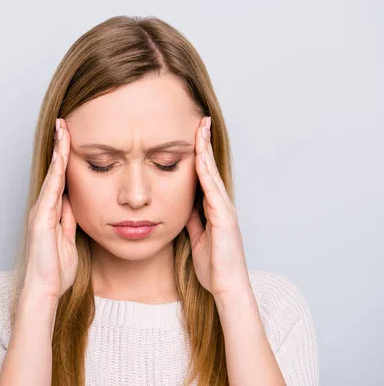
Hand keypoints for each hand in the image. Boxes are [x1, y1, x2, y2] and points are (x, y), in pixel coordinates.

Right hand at [23, 117, 77, 300]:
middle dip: (59, 146)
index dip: (66, 158)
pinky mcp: (40, 219)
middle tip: (64, 123)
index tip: (71, 138)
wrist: (44, 291)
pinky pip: (51, 190)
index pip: (61, 179)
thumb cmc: (55, 271)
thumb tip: (74, 202)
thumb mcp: (69, 239)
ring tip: (62, 129)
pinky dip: (56, 171)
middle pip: (54, 171)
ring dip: (58, 151)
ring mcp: (40, 212)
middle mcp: (44, 208)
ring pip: (52, 175)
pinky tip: (61, 155)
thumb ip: (70, 220)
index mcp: (52, 213)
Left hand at [185, 116, 250, 297]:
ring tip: (201, 129)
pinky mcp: (224, 218)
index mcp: (214, 209)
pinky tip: (199, 157)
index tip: (193, 135)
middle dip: (205, 144)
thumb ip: (192, 220)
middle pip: (211, 168)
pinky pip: (212, 190)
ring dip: (206, 150)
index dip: (199, 155)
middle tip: (200, 121)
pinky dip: (206, 172)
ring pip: (212, 174)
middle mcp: (222, 205)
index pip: (205, 176)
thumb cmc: (212, 266)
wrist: (225, 286)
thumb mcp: (197, 237)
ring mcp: (225, 210)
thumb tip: (182, 205)